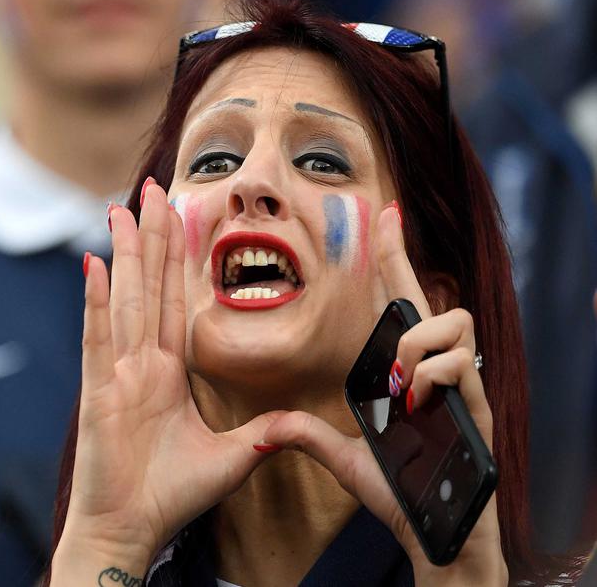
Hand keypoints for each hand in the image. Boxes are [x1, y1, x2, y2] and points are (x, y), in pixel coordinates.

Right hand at [52, 182, 283, 581]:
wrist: (131, 528)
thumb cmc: (169, 495)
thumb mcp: (232, 458)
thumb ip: (261, 433)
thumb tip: (295, 421)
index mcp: (166, 373)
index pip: (175, 302)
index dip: (178, 259)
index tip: (180, 215)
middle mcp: (140, 364)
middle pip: (149, 288)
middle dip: (152, 237)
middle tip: (151, 188)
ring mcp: (116, 374)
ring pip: (125, 301)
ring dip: (125, 254)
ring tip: (121, 209)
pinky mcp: (98, 392)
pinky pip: (98, 338)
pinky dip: (96, 302)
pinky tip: (95, 266)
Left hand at [261, 204, 507, 584]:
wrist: (436, 533)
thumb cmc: (400, 491)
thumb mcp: (343, 457)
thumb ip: (307, 434)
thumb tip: (270, 425)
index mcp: (407, 373)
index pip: (400, 301)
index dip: (393, 255)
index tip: (385, 214)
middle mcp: (437, 370)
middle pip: (435, 298)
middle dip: (406, 285)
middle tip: (389, 341)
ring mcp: (462, 386)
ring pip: (452, 320)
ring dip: (417, 346)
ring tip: (401, 385)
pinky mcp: (478, 408)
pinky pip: (461, 362)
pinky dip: (434, 377)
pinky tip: (418, 404)